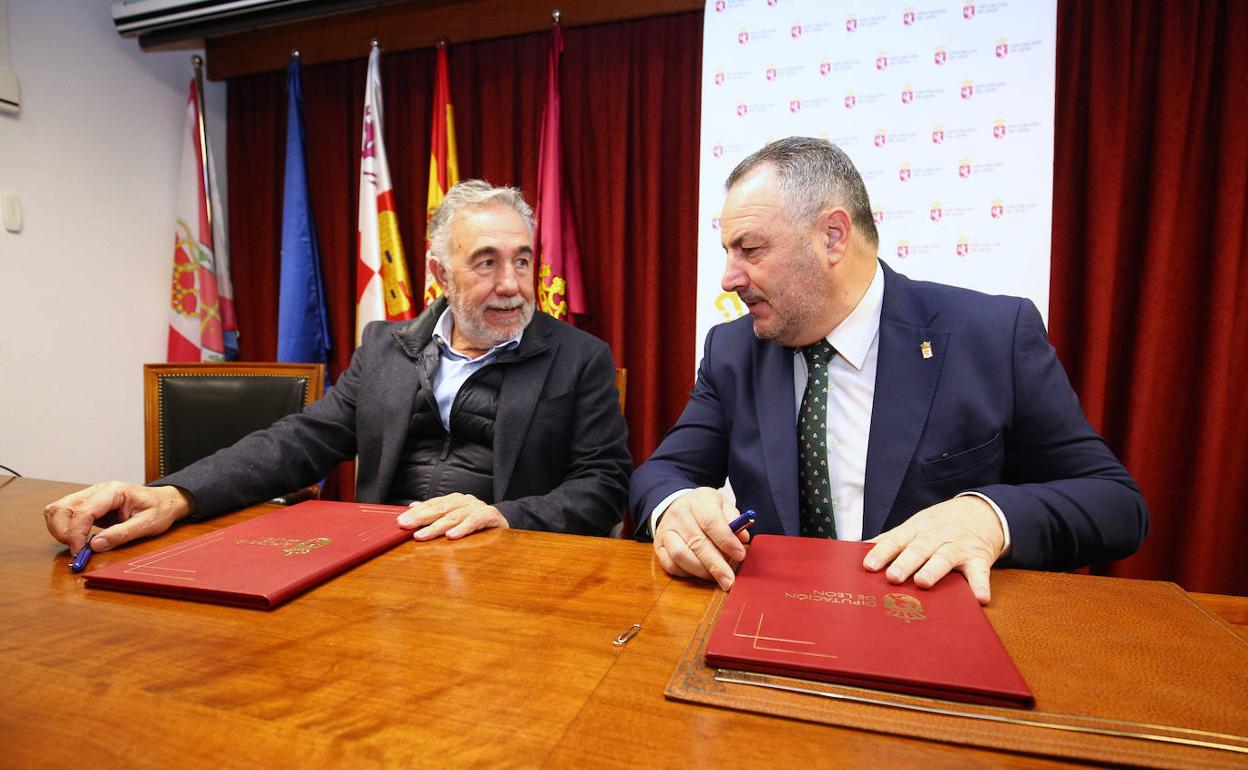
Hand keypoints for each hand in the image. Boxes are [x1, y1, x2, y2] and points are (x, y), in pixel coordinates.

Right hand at [43, 483, 192, 553]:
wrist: (165, 501)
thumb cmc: (159, 510)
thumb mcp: (147, 525)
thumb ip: (122, 534)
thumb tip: (95, 546)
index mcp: (114, 491)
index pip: (83, 511)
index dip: (76, 533)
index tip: (79, 552)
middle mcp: (97, 490)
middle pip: (62, 507)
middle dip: (63, 532)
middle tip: (77, 550)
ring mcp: (90, 496)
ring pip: (57, 509)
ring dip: (60, 530)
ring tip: (77, 545)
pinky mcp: (87, 505)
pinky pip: (64, 514)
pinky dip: (64, 528)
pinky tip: (78, 539)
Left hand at [397, 493, 508, 540]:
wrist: (505, 522)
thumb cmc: (475, 521)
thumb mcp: (455, 515)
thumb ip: (435, 511)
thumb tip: (411, 506)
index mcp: (454, 500)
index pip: (431, 504)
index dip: (415, 512)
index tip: (400, 521)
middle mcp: (464, 501)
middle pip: (439, 509)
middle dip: (420, 517)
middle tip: (405, 526)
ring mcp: (476, 507)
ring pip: (454, 516)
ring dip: (436, 527)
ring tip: (422, 535)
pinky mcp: (490, 516)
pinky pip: (474, 522)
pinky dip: (462, 529)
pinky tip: (451, 536)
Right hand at [653, 487, 749, 590]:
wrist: (678, 506)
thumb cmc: (705, 509)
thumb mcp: (723, 505)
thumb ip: (734, 520)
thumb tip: (742, 538)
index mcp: (698, 500)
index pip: (711, 521)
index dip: (726, 540)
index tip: (740, 555)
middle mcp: (679, 514)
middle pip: (697, 542)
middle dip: (716, 565)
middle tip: (730, 580)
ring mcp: (666, 530)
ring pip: (681, 555)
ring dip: (701, 571)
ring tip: (717, 577)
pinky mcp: (658, 546)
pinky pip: (670, 565)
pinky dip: (687, 573)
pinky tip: (700, 573)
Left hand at [863, 496, 1004, 604]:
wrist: (980, 512)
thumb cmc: (938, 526)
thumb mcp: (914, 527)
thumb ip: (890, 540)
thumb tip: (858, 549)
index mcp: (916, 531)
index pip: (895, 540)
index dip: (882, 552)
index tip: (869, 566)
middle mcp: (935, 538)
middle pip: (918, 549)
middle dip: (905, 563)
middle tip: (892, 576)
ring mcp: (958, 547)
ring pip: (945, 558)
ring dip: (934, 570)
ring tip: (923, 582)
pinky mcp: (979, 558)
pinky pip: (980, 573)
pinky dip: (980, 585)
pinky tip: (979, 598)